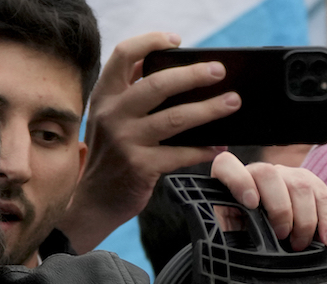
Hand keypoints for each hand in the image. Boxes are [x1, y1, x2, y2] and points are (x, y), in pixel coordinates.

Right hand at [62, 32, 237, 252]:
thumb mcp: (109, 117)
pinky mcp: (140, 167)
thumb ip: (130, 90)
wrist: (95, 200)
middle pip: (157, 84)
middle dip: (193, 74)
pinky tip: (219, 145)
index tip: (177, 41)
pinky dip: (203, 149)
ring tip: (232, 102)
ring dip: (209, 109)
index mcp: (105, 95)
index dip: (151, 41)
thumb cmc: (111, 154)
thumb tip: (170, 65)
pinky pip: (180, 154)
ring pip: (175, 118)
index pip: (124, 54)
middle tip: (219, 71)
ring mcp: (125, 141)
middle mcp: (113, 114)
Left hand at [209, 152, 326, 249]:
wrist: (264, 239)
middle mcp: (259, 174)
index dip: (239, 181)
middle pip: (270, 175)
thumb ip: (229, 234)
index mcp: (231, 183)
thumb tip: (235, 243)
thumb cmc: (244, 238)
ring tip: (299, 244)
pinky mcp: (310, 184)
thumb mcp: (230, 238)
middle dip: (280, 209)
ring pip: (300, 185)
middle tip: (282, 236)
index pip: (228, 165)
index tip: (251, 204)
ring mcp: (287, 176)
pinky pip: (323, 197)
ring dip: (304, 220)